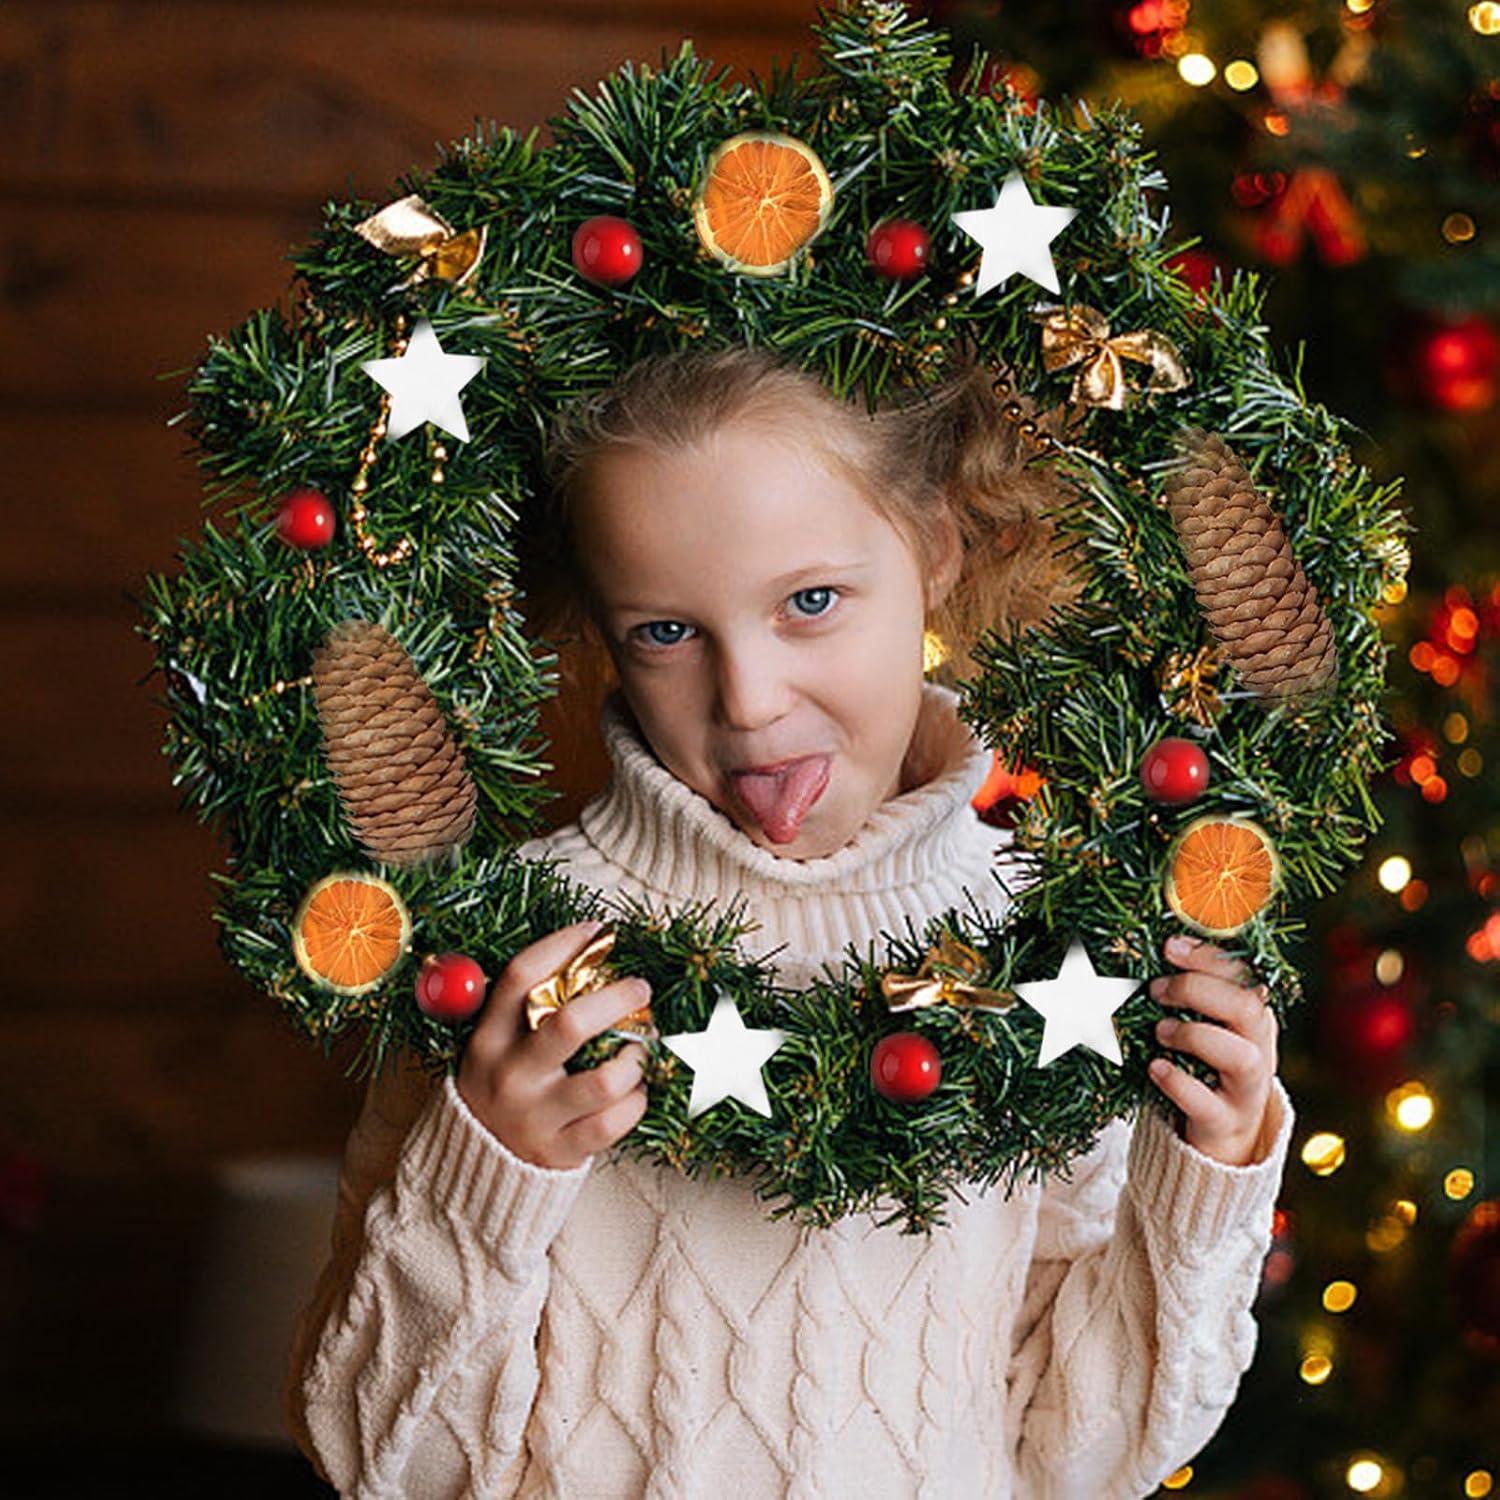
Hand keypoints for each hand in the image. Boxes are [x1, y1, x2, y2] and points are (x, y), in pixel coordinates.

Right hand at [457, 921, 652, 1170]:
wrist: (474, 1166)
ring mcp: (536, 1116)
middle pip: (571, 1023)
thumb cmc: (500, 1087)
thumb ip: (525, 1008)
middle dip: (617, 998)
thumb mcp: (494, 1045)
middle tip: (640, 987)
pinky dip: (637, 1100)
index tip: (596, 931)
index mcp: (489, 1039)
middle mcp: (510, 1075)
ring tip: (641, 1048)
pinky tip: (635, 1090)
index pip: (520, 977)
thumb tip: (585, 950)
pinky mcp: (561, 1150)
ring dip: (636, 1058)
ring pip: (606, 1080)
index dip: (561, 945)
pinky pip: (616, 1121)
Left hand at [1147, 932, 1279, 1167]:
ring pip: (1241, 1056)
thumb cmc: (1205, 1065)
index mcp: (1254, 1017)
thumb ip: (1190, 994)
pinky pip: (1209, 1104)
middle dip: (1198, 990)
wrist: (1223, 1135)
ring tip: (1160, 1031)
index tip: (1169, 947)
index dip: (1207, 957)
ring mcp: (1247, 1089)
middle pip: (1248, 1007)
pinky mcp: (1226, 1122)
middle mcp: (1259, 1048)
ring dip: (1194, 1035)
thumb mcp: (1204, 1026)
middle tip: (1157, 991)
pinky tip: (1155, 1068)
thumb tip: (1153, 949)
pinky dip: (1178, 1082)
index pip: (1244, 975)